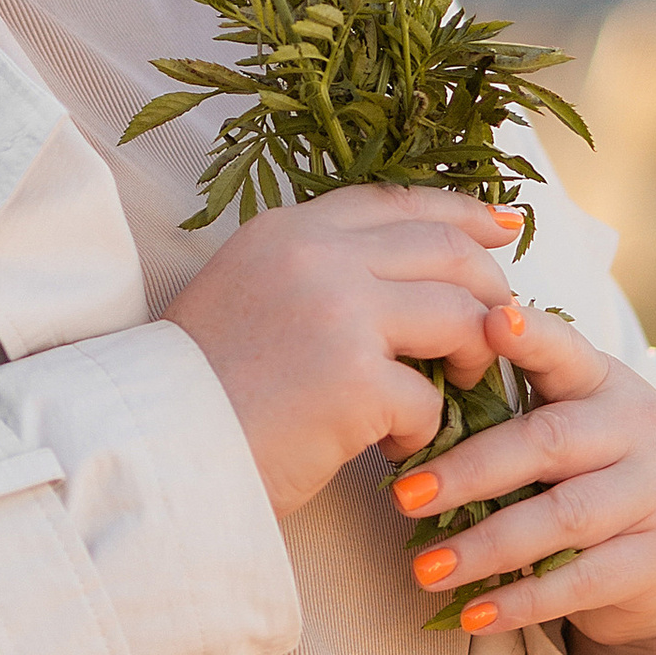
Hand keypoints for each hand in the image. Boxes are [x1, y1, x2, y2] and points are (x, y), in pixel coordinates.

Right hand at [170, 187, 525, 518]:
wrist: (152, 451)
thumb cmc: (196, 391)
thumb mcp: (244, 297)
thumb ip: (312, 275)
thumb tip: (399, 284)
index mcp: (286, 231)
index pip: (394, 202)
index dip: (458, 212)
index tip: (504, 226)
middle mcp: (316, 256)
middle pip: (447, 251)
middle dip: (488, 290)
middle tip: (495, 332)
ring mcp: (340, 313)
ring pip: (461, 315)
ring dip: (472, 359)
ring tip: (452, 391)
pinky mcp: (357, 381)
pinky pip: (431, 398)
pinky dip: (425, 430)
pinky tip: (393, 452)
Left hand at [391, 301, 655, 654]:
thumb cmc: (586, 473)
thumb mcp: (563, 425)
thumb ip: (505, 410)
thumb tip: (403, 406)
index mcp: (603, 380)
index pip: (564, 349)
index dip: (530, 336)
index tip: (487, 320)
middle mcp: (638, 427)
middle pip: (550, 441)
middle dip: (471, 471)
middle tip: (405, 496)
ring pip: (563, 517)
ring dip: (486, 546)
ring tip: (424, 569)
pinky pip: (582, 582)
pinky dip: (521, 600)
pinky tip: (472, 615)